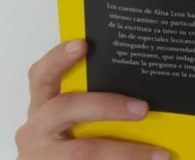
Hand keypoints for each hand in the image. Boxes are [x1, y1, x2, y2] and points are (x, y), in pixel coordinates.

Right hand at [15, 39, 170, 159]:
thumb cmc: (63, 142)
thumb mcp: (68, 119)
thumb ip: (89, 101)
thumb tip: (138, 91)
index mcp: (42, 106)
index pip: (42, 76)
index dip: (58, 58)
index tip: (82, 44)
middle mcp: (36, 129)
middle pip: (65, 108)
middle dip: (107, 106)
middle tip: (142, 108)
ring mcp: (41, 155)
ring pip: (83, 151)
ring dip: (125, 152)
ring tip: (158, 154)